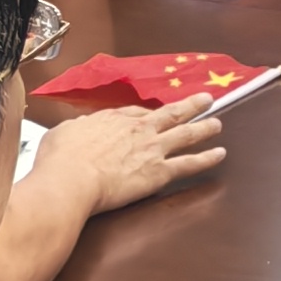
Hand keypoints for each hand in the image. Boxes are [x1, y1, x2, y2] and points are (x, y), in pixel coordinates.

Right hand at [30, 101, 224, 215]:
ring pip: (186, 134)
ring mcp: (153, 149)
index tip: (154, 113)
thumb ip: (78, 128)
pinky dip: (206, 159)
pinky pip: (189, 164)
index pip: (137, 112)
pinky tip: (219, 154)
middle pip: (170, 114)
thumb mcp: (64, 132)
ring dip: (204, 127)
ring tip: (218, 123)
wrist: (70, 180)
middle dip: (190, 106)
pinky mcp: (159, 173)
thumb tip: (80, 127)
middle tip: (205, 100)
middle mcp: (139, 130)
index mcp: (114, 119)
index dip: (148, 113)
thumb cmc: (61, 159)